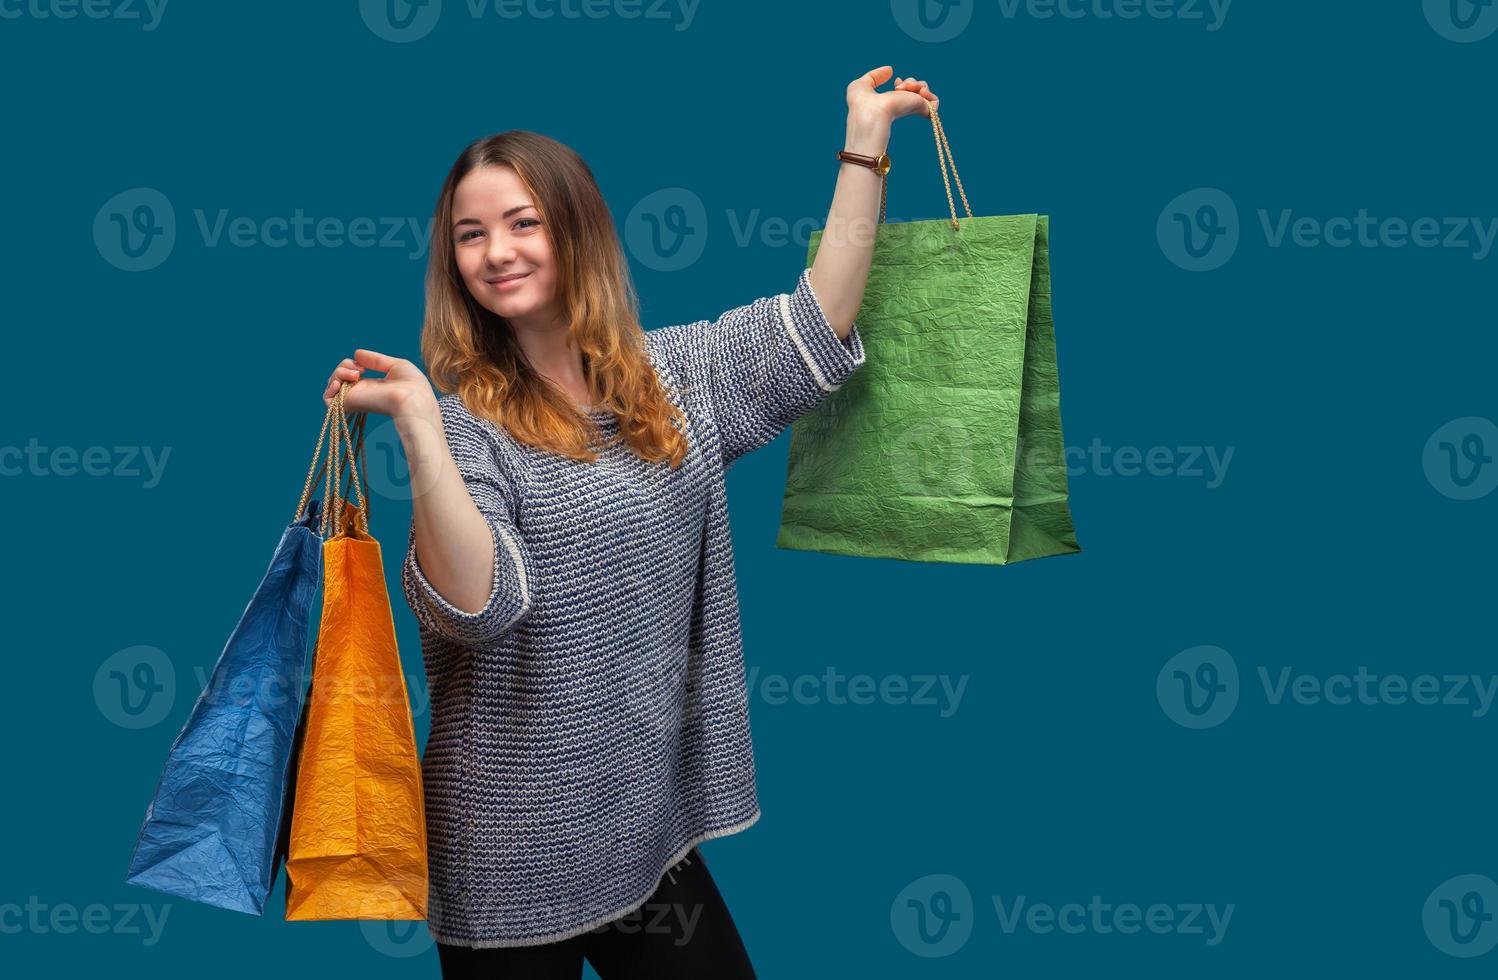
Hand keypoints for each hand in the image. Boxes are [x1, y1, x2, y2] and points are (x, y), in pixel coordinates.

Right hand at [321, 348, 435, 418]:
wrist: (414, 398)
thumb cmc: (413, 385)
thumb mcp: (395, 365)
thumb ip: (376, 360)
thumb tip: (356, 354)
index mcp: (373, 386)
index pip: (352, 376)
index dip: (351, 365)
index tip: (363, 365)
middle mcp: (362, 394)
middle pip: (339, 378)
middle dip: (343, 366)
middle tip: (359, 369)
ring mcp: (355, 399)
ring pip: (332, 385)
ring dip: (337, 373)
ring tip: (355, 374)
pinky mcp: (349, 405)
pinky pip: (328, 399)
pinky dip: (329, 388)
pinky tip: (341, 382)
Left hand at [846, 65, 937, 129]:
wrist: (872, 114)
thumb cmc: (861, 104)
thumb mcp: (860, 85)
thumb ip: (874, 76)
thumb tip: (890, 69)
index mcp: (890, 103)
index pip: (903, 92)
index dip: (902, 82)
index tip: (895, 81)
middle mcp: (902, 106)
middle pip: (916, 90)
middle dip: (911, 81)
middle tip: (899, 86)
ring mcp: (912, 108)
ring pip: (925, 92)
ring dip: (918, 84)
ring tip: (907, 88)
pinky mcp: (920, 109)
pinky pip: (935, 102)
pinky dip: (930, 94)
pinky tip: (919, 92)